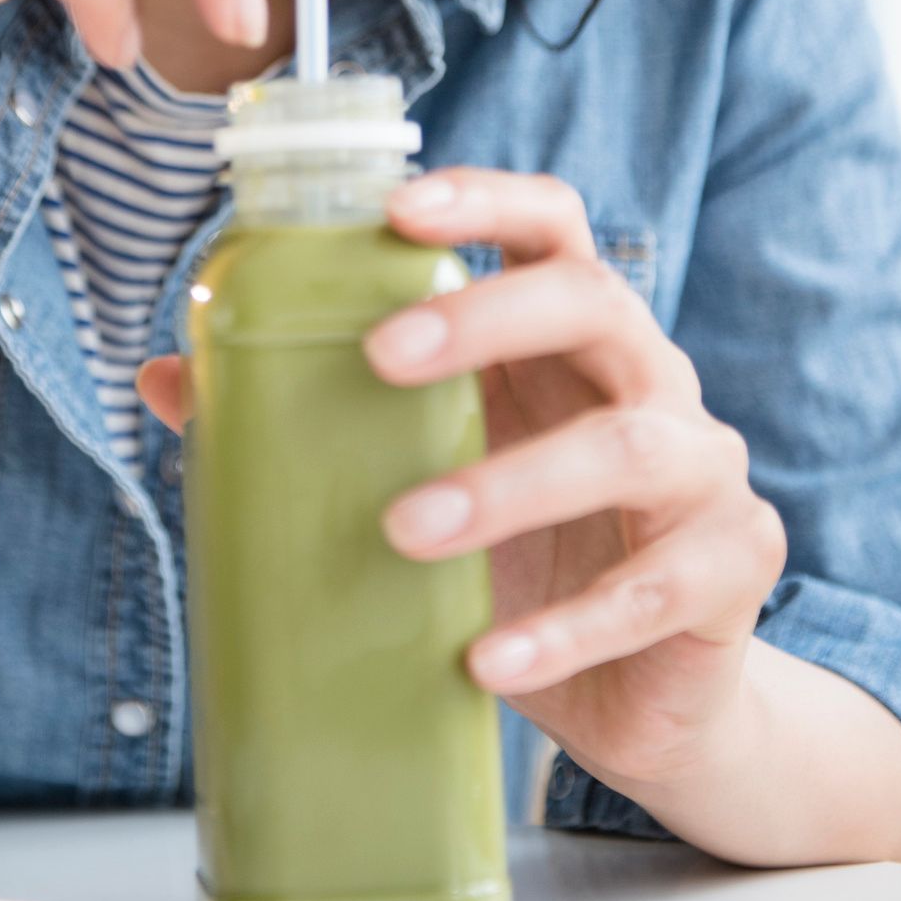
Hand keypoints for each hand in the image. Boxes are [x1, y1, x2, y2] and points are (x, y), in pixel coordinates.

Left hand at [138, 166, 786, 797]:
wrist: (647, 699)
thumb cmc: (523, 561)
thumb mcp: (420, 478)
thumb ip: (312, 420)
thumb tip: (165, 377)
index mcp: (570, 338)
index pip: (550, 227)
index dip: (484, 201)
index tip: (396, 210)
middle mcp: (650, 380)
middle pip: (594, 300)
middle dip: (486, 317)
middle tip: (378, 360)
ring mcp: (704, 470)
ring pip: (628, 446)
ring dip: (510, 484)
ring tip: (404, 531)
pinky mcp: (734, 570)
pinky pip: (656, 590)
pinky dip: (564, 629)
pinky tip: (486, 661)